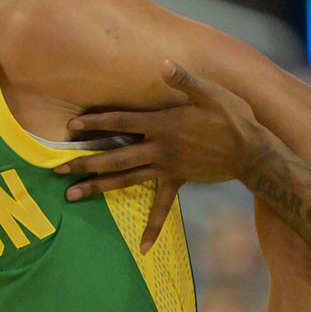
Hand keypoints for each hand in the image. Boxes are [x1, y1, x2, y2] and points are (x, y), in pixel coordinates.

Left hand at [57, 61, 271, 250]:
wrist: (253, 153)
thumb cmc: (233, 117)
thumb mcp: (211, 92)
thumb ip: (184, 79)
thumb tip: (163, 63)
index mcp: (163, 124)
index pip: (121, 122)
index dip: (96, 123)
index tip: (72, 127)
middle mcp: (160, 149)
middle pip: (115, 157)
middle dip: (84, 163)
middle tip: (57, 170)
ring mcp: (167, 168)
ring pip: (126, 180)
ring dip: (98, 188)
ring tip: (72, 196)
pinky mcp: (179, 181)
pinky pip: (163, 208)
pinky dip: (153, 227)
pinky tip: (142, 248)